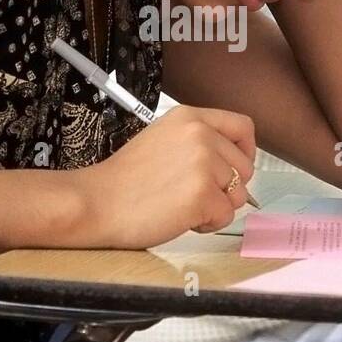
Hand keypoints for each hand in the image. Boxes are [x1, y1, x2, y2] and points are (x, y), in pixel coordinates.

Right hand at [75, 104, 256, 246]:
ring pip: (239, 194)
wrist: (96, 203)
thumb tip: (233, 165)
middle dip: (226, 188)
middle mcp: (200, 135)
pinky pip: (226, 216)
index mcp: (190, 118)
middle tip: (192, 194)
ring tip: (182, 205)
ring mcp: (203, 163)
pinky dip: (207, 224)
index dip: (245, 152)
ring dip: (216, 207)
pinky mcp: (203, 194)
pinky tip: (180, 217)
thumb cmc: (123, 180)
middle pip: (245, 167)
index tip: (234, 168)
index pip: (242, 127)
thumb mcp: (163, 140)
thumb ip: (198, 143)